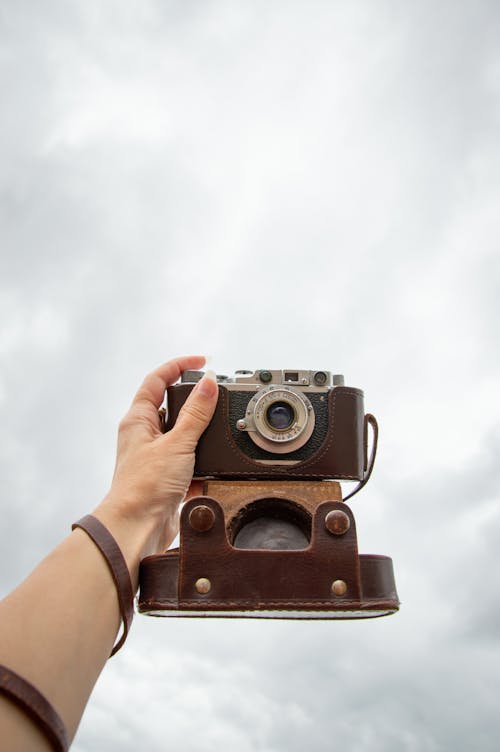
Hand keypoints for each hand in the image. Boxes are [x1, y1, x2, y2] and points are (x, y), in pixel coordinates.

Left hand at [96, 355, 218, 555]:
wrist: (137, 528)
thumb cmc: (144, 487)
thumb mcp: (177, 443)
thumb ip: (196, 414)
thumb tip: (208, 384)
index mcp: (138, 419)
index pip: (157, 379)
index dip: (178, 365)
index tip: (202, 361)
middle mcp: (144, 434)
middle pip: (170, 403)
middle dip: (193, 399)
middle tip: (214, 394)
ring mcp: (155, 455)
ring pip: (182, 433)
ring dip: (199, 432)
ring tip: (215, 431)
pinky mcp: (167, 475)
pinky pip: (189, 459)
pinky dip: (201, 461)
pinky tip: (208, 467)